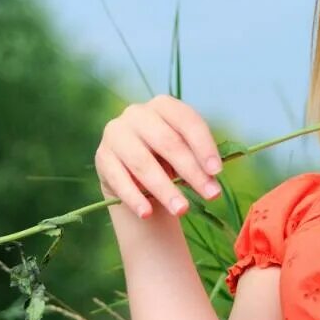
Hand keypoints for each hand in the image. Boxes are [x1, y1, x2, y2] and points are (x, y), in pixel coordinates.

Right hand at [94, 95, 223, 218]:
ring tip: (182, 210)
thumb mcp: (184, 153)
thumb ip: (198, 160)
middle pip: (167, 142)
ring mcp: (116, 134)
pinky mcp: (102, 157)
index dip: (204, 146)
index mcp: (163, 105)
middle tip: (210, 195)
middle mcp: (137, 114)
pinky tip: (147, 214)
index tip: (217, 172)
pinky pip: (119, 179)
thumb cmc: (167, 159)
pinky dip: (134, 198)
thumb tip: (213, 178)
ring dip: (165, 189)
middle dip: (191, 171)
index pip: (186, 120)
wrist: (132, 172)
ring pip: (143, 163)